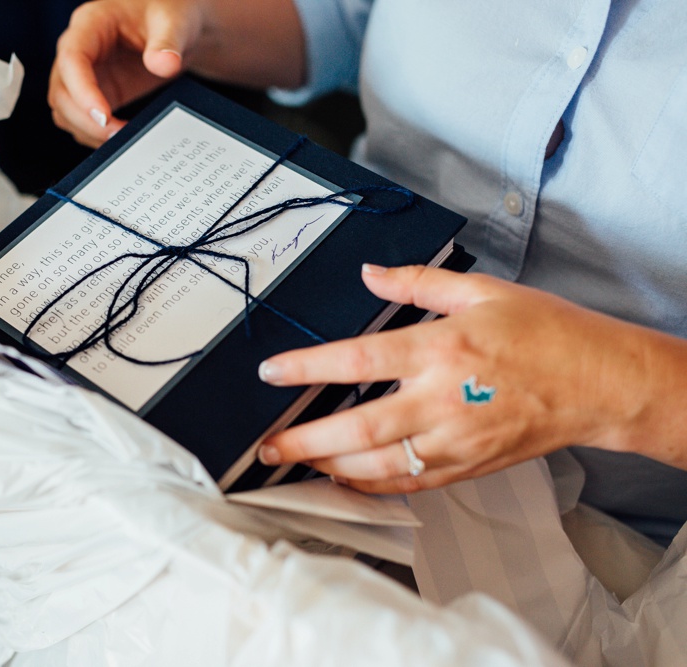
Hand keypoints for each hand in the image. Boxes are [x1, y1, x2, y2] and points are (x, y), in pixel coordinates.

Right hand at [49, 0, 305, 146]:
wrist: (187, 24)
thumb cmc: (180, 11)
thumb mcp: (179, 18)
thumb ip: (170, 39)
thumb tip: (161, 63)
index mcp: (92, 22)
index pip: (70, 58)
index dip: (81, 91)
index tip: (104, 118)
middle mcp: (81, 50)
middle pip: (61, 91)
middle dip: (85, 119)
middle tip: (119, 139)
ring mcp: (86, 76)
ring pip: (68, 111)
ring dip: (90, 133)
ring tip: (123, 142)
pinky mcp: (98, 95)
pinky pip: (86, 121)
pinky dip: (98, 136)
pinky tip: (123, 141)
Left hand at [256, 264, 686, 493]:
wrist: (600, 382)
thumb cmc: (547, 335)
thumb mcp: (481, 290)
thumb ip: (418, 282)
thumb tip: (370, 274)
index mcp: (440, 348)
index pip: (356, 361)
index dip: (305, 368)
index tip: (271, 373)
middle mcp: (442, 399)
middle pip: (358, 427)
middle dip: (304, 440)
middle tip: (267, 446)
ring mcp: (455, 439)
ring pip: (379, 464)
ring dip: (330, 466)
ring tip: (295, 463)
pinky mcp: (467, 465)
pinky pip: (410, 484)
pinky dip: (371, 485)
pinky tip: (345, 479)